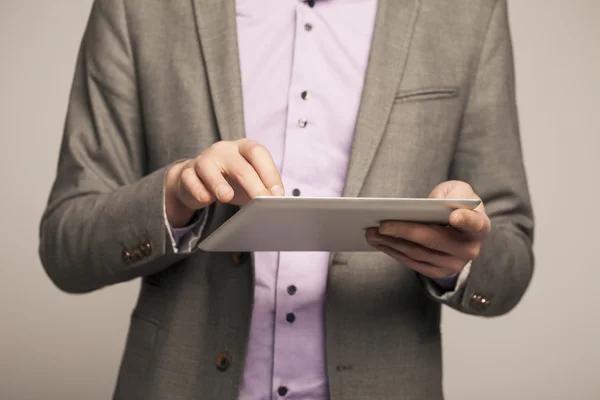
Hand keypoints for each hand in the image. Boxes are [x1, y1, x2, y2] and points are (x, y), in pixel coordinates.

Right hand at [164, 139, 283, 226]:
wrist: (196, 181)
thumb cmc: (230, 181)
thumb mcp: (250, 183)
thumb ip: (263, 189)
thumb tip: (276, 202)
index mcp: (243, 148)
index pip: (258, 153)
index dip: (269, 173)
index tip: (277, 194)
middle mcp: (223, 150)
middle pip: (239, 166)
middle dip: (253, 185)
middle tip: (262, 203)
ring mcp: (203, 160)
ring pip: (208, 168)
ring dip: (218, 183)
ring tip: (226, 196)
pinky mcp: (187, 173)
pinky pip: (190, 181)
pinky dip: (198, 191)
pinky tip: (205, 199)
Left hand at [365, 181, 490, 278]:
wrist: (460, 228)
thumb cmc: (456, 204)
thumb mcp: (457, 191)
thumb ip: (447, 193)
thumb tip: (423, 207)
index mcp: (480, 225)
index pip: (475, 223)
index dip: (466, 220)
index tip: (454, 215)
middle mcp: (470, 249)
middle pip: (433, 240)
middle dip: (404, 231)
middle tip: (381, 225)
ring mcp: (454, 264)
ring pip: (418, 254)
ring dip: (392, 243)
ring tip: (371, 233)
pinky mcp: (438, 272)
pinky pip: (412, 263)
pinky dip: (394, 252)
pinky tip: (379, 242)